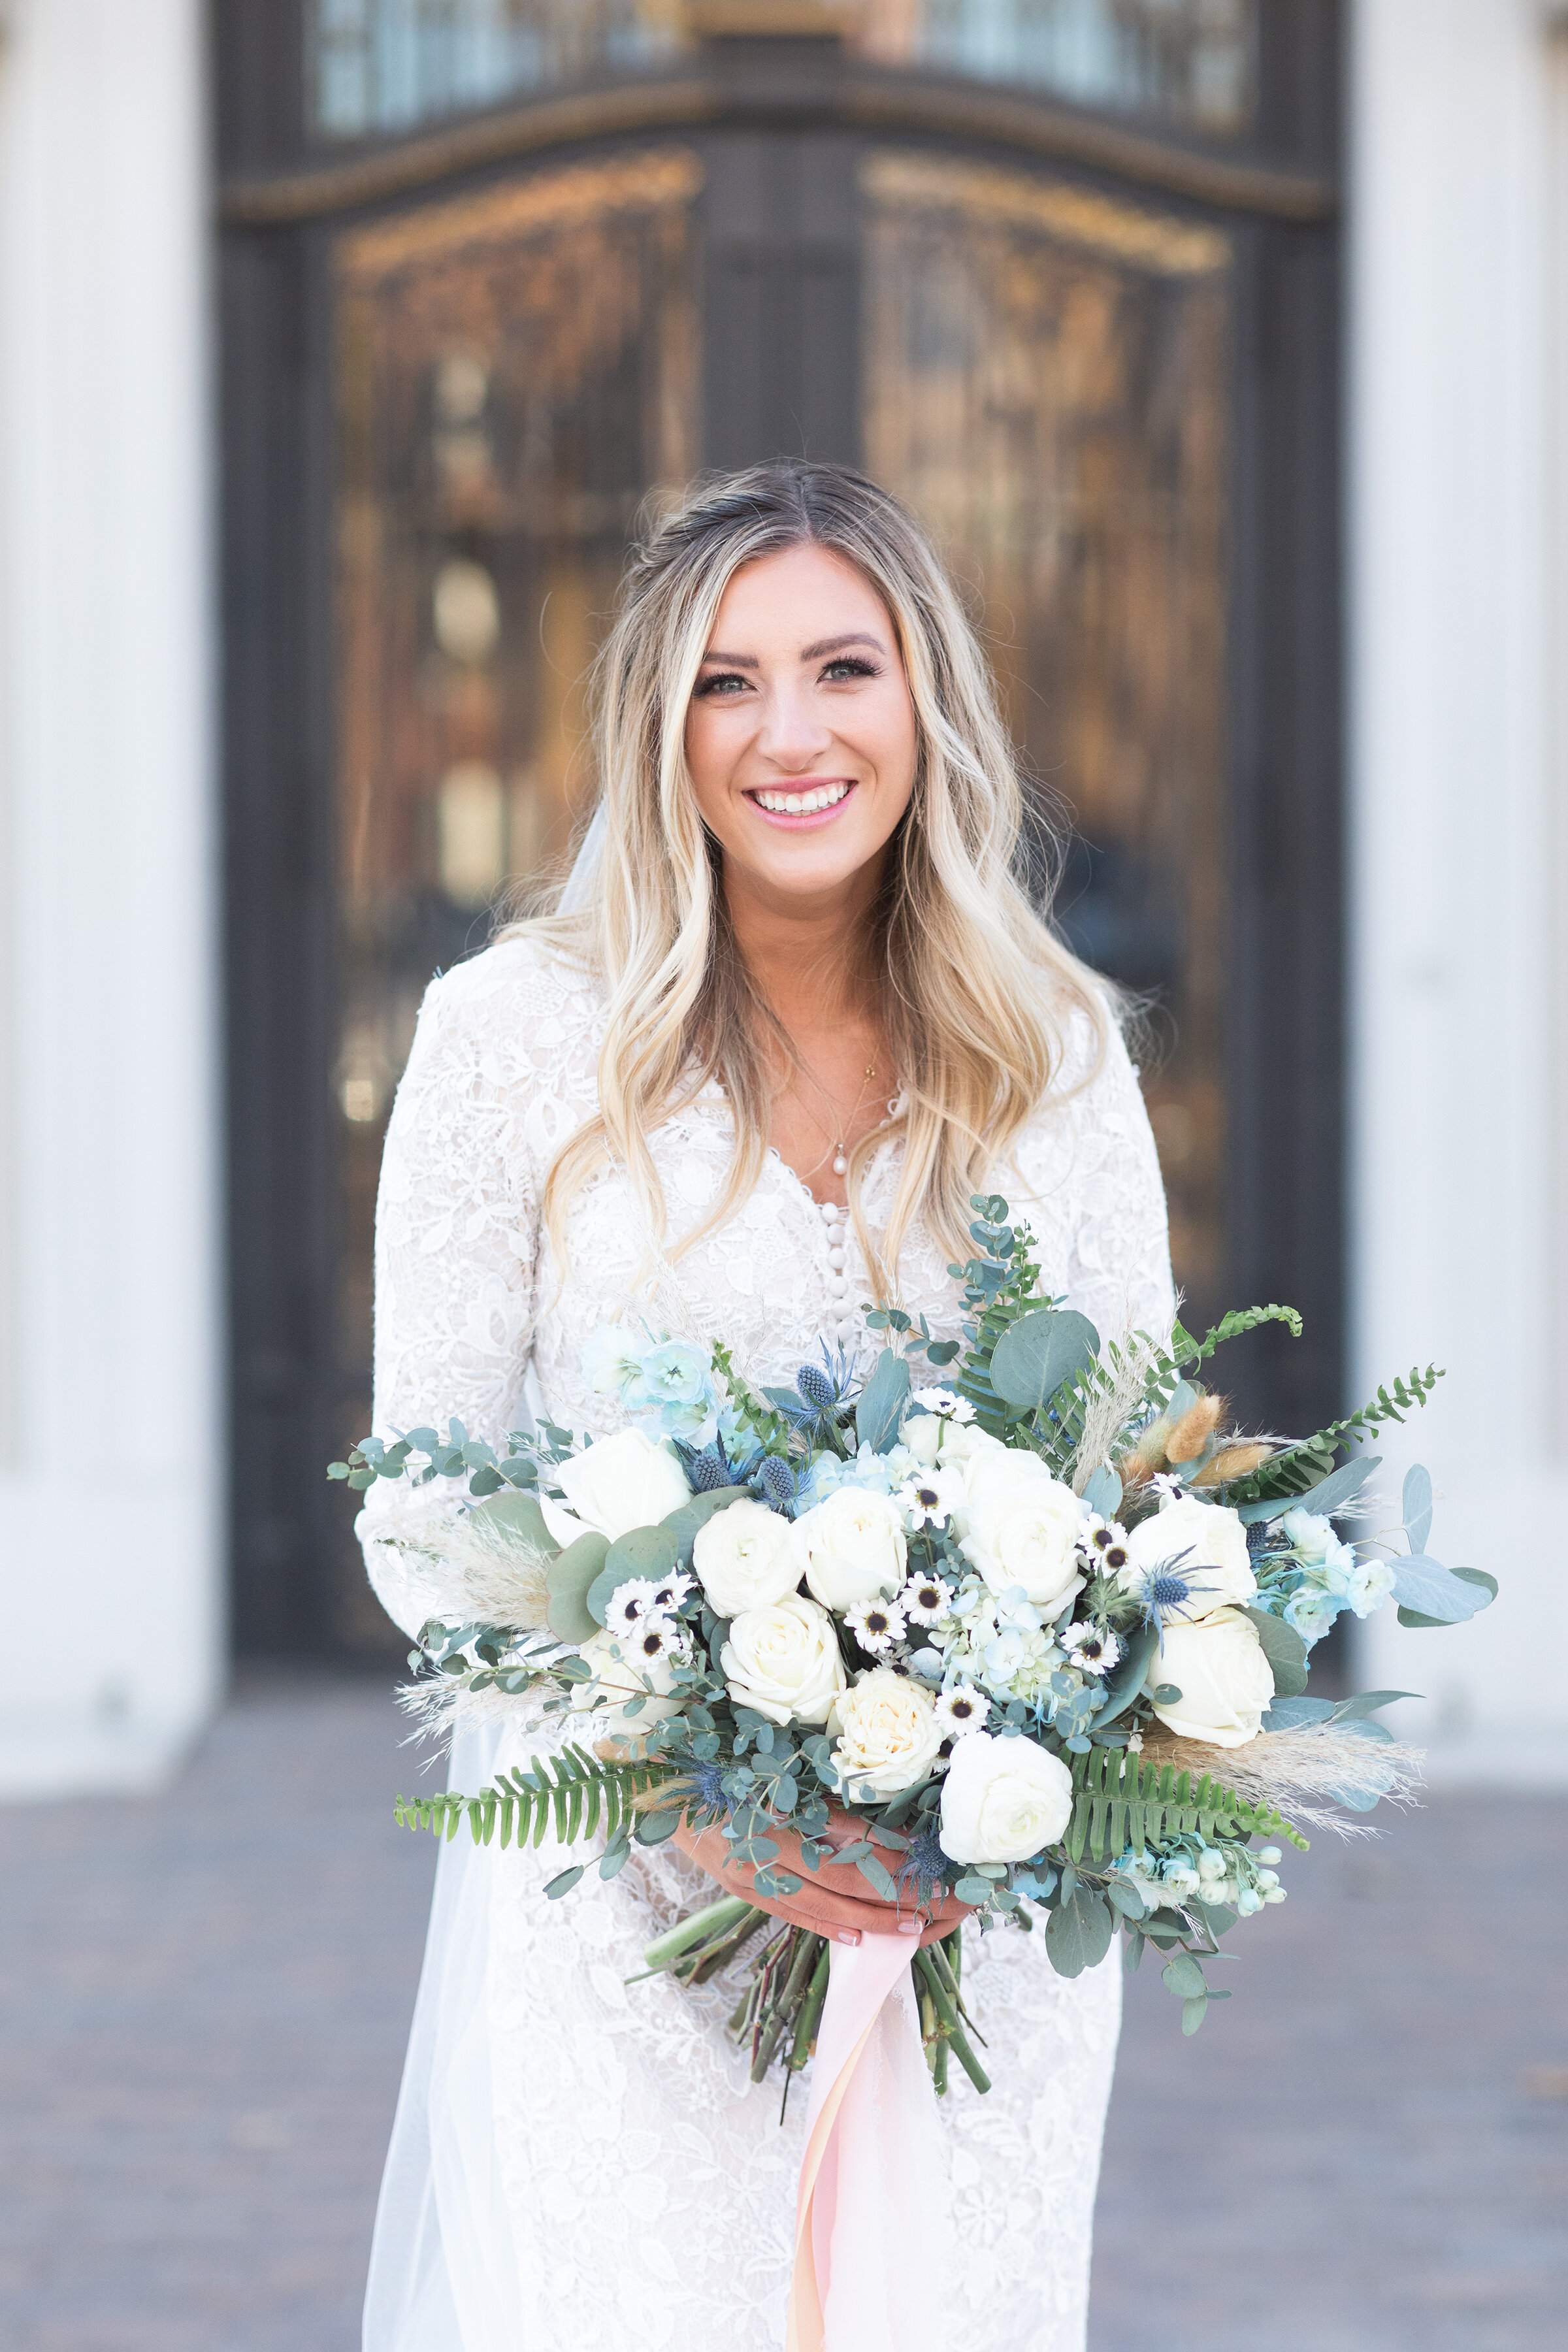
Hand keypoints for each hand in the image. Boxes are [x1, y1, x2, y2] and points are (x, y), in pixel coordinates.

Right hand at [672, 1803, 970, 1949]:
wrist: (659, 1788)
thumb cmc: (722, 1771)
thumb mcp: (772, 1778)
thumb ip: (822, 1804)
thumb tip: (876, 1829)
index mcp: (777, 1817)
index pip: (845, 1844)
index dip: (889, 1858)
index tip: (927, 1863)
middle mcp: (765, 1852)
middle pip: (841, 1881)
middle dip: (890, 1896)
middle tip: (933, 1904)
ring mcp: (752, 1876)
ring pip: (821, 1905)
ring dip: (869, 1919)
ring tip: (909, 1928)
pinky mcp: (744, 1890)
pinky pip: (792, 1914)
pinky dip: (827, 1927)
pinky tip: (857, 1938)